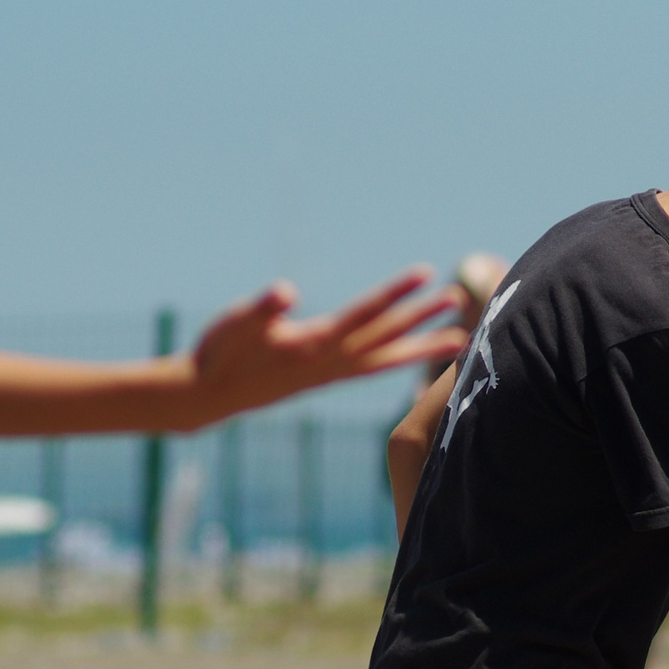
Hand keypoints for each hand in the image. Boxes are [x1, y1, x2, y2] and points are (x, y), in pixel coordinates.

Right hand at [190, 269, 467, 420]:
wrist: (209, 396)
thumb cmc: (219, 352)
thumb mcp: (234, 323)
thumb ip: (262, 308)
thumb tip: (286, 291)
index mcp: (313, 343)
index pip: (364, 313)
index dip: (395, 293)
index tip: (425, 273)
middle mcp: (329, 363)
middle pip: (385, 336)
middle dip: (421, 317)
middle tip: (459, 297)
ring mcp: (329, 375)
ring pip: (385, 359)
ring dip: (421, 347)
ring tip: (458, 339)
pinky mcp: (324, 380)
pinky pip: (372, 370)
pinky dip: (397, 363)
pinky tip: (414, 354)